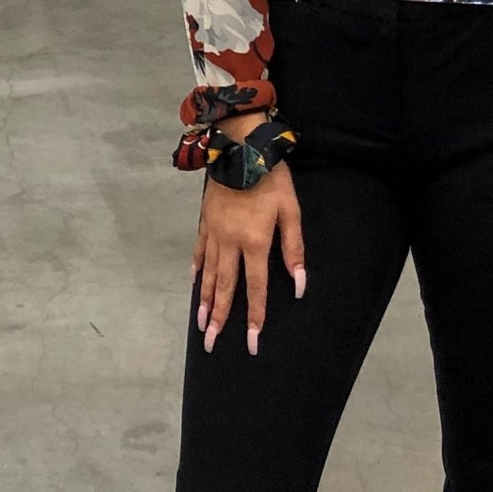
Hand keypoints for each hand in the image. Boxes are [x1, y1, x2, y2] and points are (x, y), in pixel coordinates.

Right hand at [191, 157, 305, 357]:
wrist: (240, 148)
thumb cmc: (271, 179)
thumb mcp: (290, 212)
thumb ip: (294, 250)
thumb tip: (299, 285)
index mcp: (254, 243)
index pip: (255, 289)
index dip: (254, 317)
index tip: (252, 342)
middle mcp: (231, 243)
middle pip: (224, 288)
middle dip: (219, 318)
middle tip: (211, 343)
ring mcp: (214, 232)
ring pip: (208, 274)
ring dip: (204, 301)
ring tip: (200, 323)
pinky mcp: (205, 221)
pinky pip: (199, 250)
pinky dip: (197, 268)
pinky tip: (194, 282)